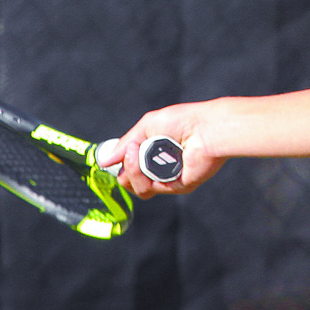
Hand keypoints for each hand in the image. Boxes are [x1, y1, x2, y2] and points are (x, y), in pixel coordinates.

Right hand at [105, 101, 227, 198]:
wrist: (205, 127)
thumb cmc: (182, 120)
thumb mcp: (147, 126)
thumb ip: (125, 144)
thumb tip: (104, 161)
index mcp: (156, 153)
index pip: (131, 168)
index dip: (122, 165)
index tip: (114, 158)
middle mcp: (162, 168)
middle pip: (131, 183)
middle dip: (125, 169)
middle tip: (130, 152)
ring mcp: (170, 178)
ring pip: (138, 188)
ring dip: (131, 171)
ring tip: (136, 153)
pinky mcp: (178, 186)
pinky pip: (150, 189)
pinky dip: (141, 174)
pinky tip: (145, 157)